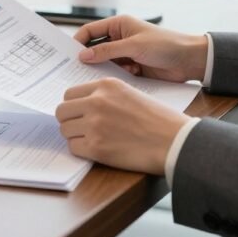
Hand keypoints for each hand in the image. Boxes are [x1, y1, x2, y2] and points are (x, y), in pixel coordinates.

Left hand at [55, 78, 193, 174]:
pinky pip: (73, 148)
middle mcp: (97, 102)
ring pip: (65, 130)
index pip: (70, 94)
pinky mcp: (96, 147)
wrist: (175, 141)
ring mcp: (94, 124)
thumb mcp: (131, 94)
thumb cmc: (159, 119)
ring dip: (75, 136)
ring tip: (93, 140)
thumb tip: (83, 105)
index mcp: (106, 85)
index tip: (78, 114)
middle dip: (69, 121)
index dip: (73, 106)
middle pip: (62, 111)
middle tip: (81, 129)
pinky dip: (82, 151)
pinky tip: (97, 150)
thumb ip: (106, 95)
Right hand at [74, 15, 208, 82]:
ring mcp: (125, 53)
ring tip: (95, 79)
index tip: (68, 55)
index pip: (90, 31)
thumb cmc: (165, 45)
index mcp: (118, 24)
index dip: (78, 41)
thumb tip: (83, 56)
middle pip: (95, 48)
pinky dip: (115, 77)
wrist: (190, 61)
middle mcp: (119, 38)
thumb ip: (107, 50)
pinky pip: (116, 73)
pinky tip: (119, 81)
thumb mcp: (134, 46)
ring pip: (104, 63)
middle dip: (88, 58)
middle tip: (75, 71)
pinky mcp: (132, 68)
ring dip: (103, 70)